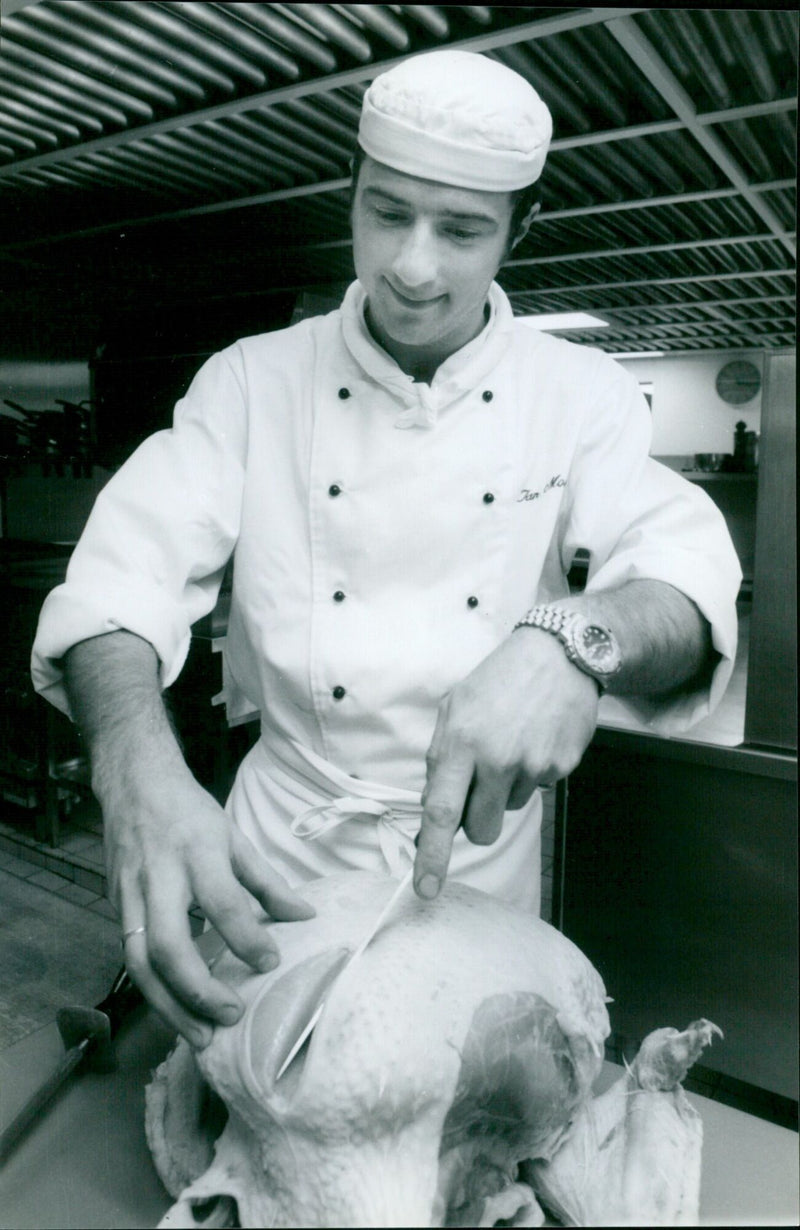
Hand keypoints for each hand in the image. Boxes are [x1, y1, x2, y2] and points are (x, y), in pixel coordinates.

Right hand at [106, 767, 314, 1047]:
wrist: (133, 785)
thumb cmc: (190, 813)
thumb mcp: (234, 837)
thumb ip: (268, 881)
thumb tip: (306, 917)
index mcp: (196, 851)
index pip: (222, 900)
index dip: (246, 936)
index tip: (270, 962)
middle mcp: (159, 876)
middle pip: (166, 943)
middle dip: (196, 988)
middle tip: (230, 1016)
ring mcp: (130, 894)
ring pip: (138, 961)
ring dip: (167, 1006)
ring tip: (201, 1037)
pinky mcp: (116, 908)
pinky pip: (131, 958)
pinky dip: (154, 991)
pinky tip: (179, 1013)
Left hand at [413, 629, 599, 898]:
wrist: (558, 655)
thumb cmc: (499, 681)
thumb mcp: (454, 708)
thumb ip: (441, 758)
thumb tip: (434, 807)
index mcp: (460, 743)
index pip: (440, 812)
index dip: (430, 856)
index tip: (425, 889)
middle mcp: (496, 759)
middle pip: (480, 829)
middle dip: (476, 821)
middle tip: (480, 787)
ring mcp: (532, 765)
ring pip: (510, 808)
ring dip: (506, 788)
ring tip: (512, 742)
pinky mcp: (561, 766)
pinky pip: (537, 787)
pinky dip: (532, 771)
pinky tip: (534, 738)